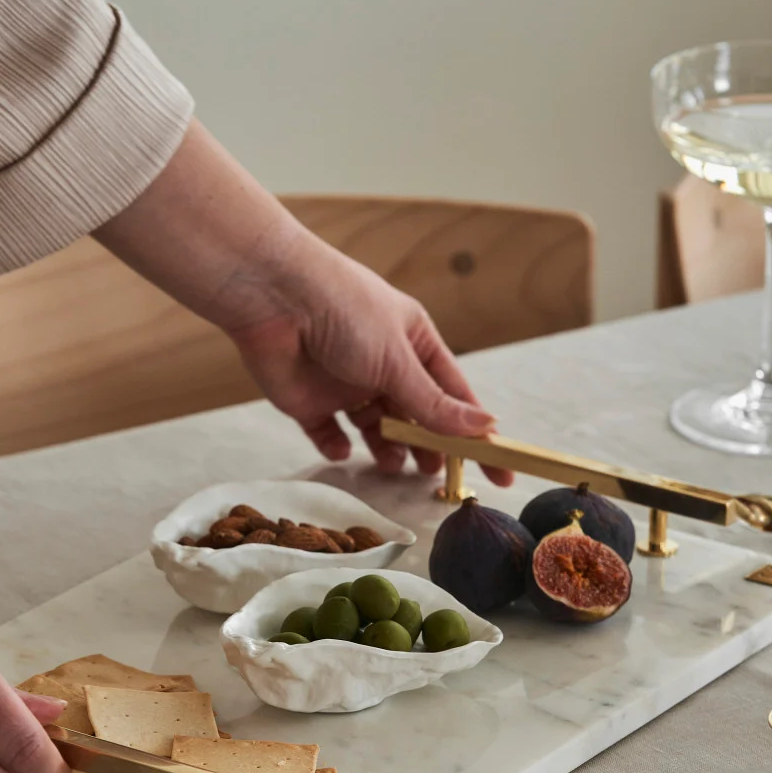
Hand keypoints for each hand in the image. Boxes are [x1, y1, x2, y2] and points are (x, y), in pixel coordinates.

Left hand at [228, 245, 513, 482]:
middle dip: (428, 446)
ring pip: (374, 428)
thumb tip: (485, 427)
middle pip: (415, 416)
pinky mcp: (308, 399)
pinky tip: (344, 448)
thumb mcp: (398, 361)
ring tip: (393, 462)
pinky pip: (328, 432)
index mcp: (413, 342)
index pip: (454, 395)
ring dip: (387, 448)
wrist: (273, 298)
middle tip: (435, 475)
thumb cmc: (344, 311)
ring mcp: (345, 382)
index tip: (498, 470)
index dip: (476, 433)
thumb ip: (435, 404)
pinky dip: (337, 445)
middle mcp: (381, 363)